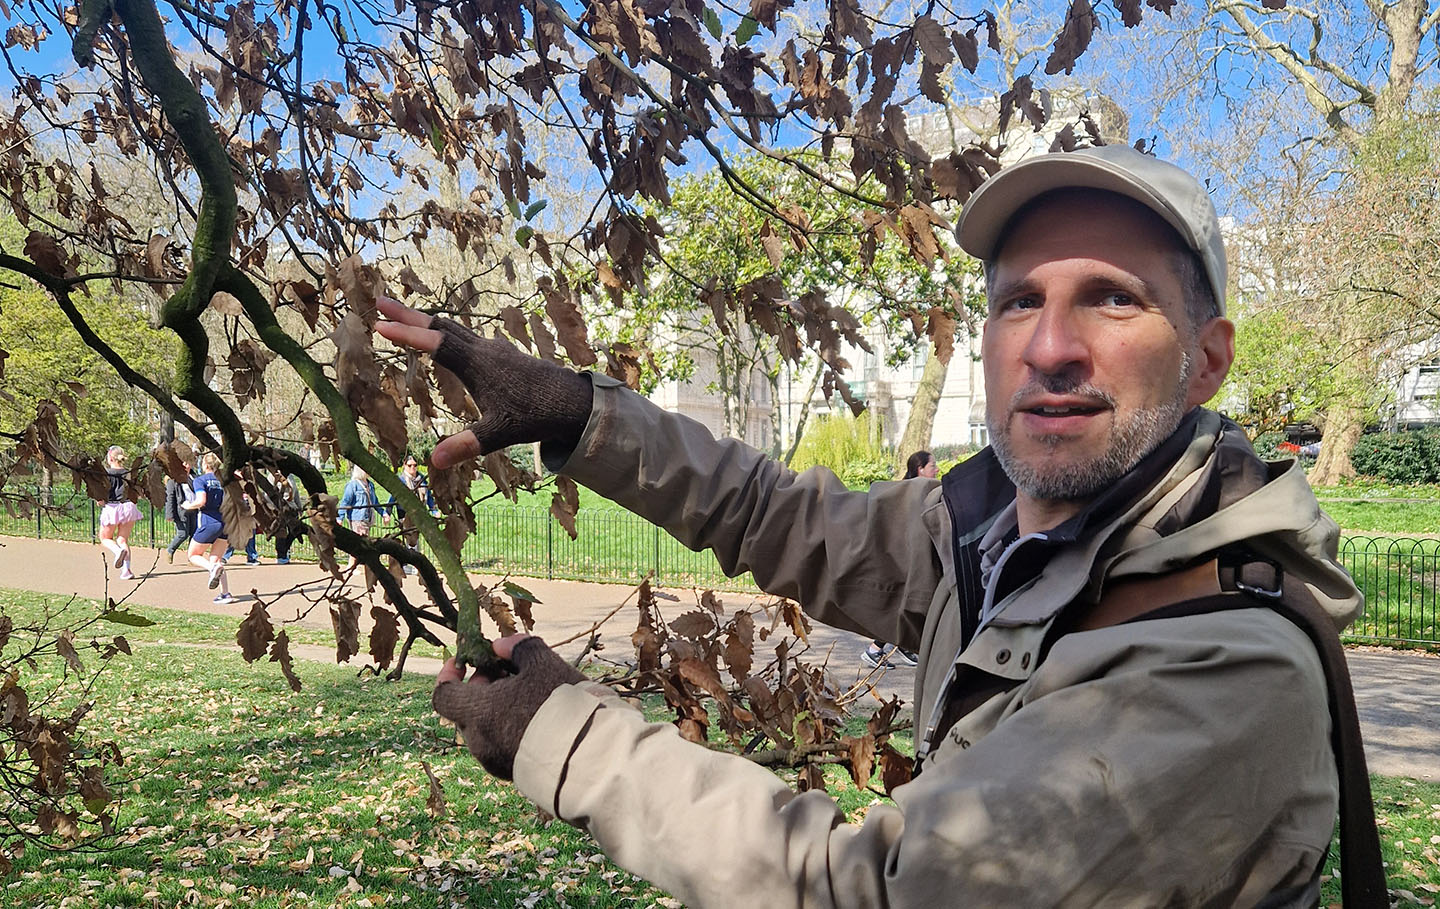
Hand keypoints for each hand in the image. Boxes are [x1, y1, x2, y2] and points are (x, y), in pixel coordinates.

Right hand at [376, 298, 593, 468]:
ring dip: (427, 320)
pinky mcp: (502, 354)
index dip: (407, 335)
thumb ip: (466, 445)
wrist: (572, 402)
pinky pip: (467, 336)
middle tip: (379, 301)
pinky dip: (447, 331)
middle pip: (440, 325)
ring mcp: (494, 350)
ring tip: (403, 315)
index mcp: (478, 364)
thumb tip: (434, 461)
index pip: (435, 344)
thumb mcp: (498, 434)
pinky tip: (444, 338)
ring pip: (455, 328)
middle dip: (409, 314)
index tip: (379, 325)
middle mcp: (484, 350)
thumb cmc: (535, 416)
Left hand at [433, 635, 585, 778]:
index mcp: (479, 713)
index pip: (443, 695)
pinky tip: (536, 716)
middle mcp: (479, 741)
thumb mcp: (543, 663)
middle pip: (466, 710)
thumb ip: (518, 648)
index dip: (449, 674)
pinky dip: (508, 727)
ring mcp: (495, 761)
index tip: (464, 661)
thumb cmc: (563, 704)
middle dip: (482, 687)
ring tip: (528, 693)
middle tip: (507, 671)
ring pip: (484, 728)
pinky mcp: (513, 773)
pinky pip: (500, 745)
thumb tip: (500, 646)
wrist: (590, 756)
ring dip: (496, 708)